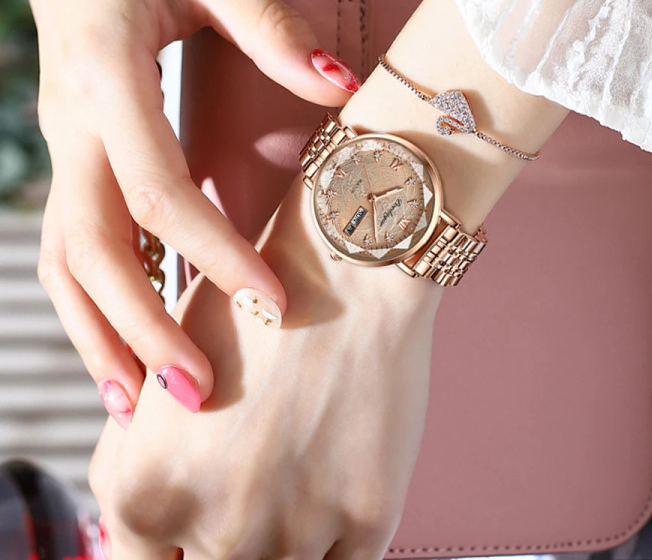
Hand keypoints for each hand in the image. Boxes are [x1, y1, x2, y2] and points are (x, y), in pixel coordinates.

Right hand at [19, 0, 358, 417]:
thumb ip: (272, 28)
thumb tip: (343, 87)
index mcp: (105, 78)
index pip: (159, 189)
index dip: (214, 252)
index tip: (272, 304)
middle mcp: (72, 124)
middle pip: (96, 248)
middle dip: (143, 327)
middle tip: (198, 396)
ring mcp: (64, 145)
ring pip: (66, 259)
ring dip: (100, 334)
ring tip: (137, 405)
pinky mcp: (73, 155)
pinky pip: (72, 243)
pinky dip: (92, 301)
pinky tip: (123, 343)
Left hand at [89, 174, 441, 558]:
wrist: (347, 270)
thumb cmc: (253, 310)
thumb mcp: (163, 382)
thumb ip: (133, 466)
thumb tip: (135, 533)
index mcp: (148, 493)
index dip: (173, 547)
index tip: (195, 532)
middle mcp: (219, 525)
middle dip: (224, 539)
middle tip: (252, 486)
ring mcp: (298, 528)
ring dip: (283, 539)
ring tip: (294, 476)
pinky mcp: (368, 516)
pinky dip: (332, 541)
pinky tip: (331, 488)